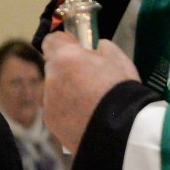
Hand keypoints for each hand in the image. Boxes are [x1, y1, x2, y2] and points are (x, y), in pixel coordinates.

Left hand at [40, 33, 139, 152]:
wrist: (120, 130)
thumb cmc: (120, 89)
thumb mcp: (117, 57)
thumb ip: (101, 48)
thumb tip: (96, 49)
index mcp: (64, 58)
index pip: (51, 40)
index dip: (64, 42)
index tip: (76, 47)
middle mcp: (51, 78)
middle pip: (55, 68)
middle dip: (69, 71)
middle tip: (92, 79)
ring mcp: (49, 103)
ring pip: (56, 91)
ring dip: (69, 93)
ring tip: (93, 103)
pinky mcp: (51, 123)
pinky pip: (58, 111)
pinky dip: (69, 113)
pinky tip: (88, 117)